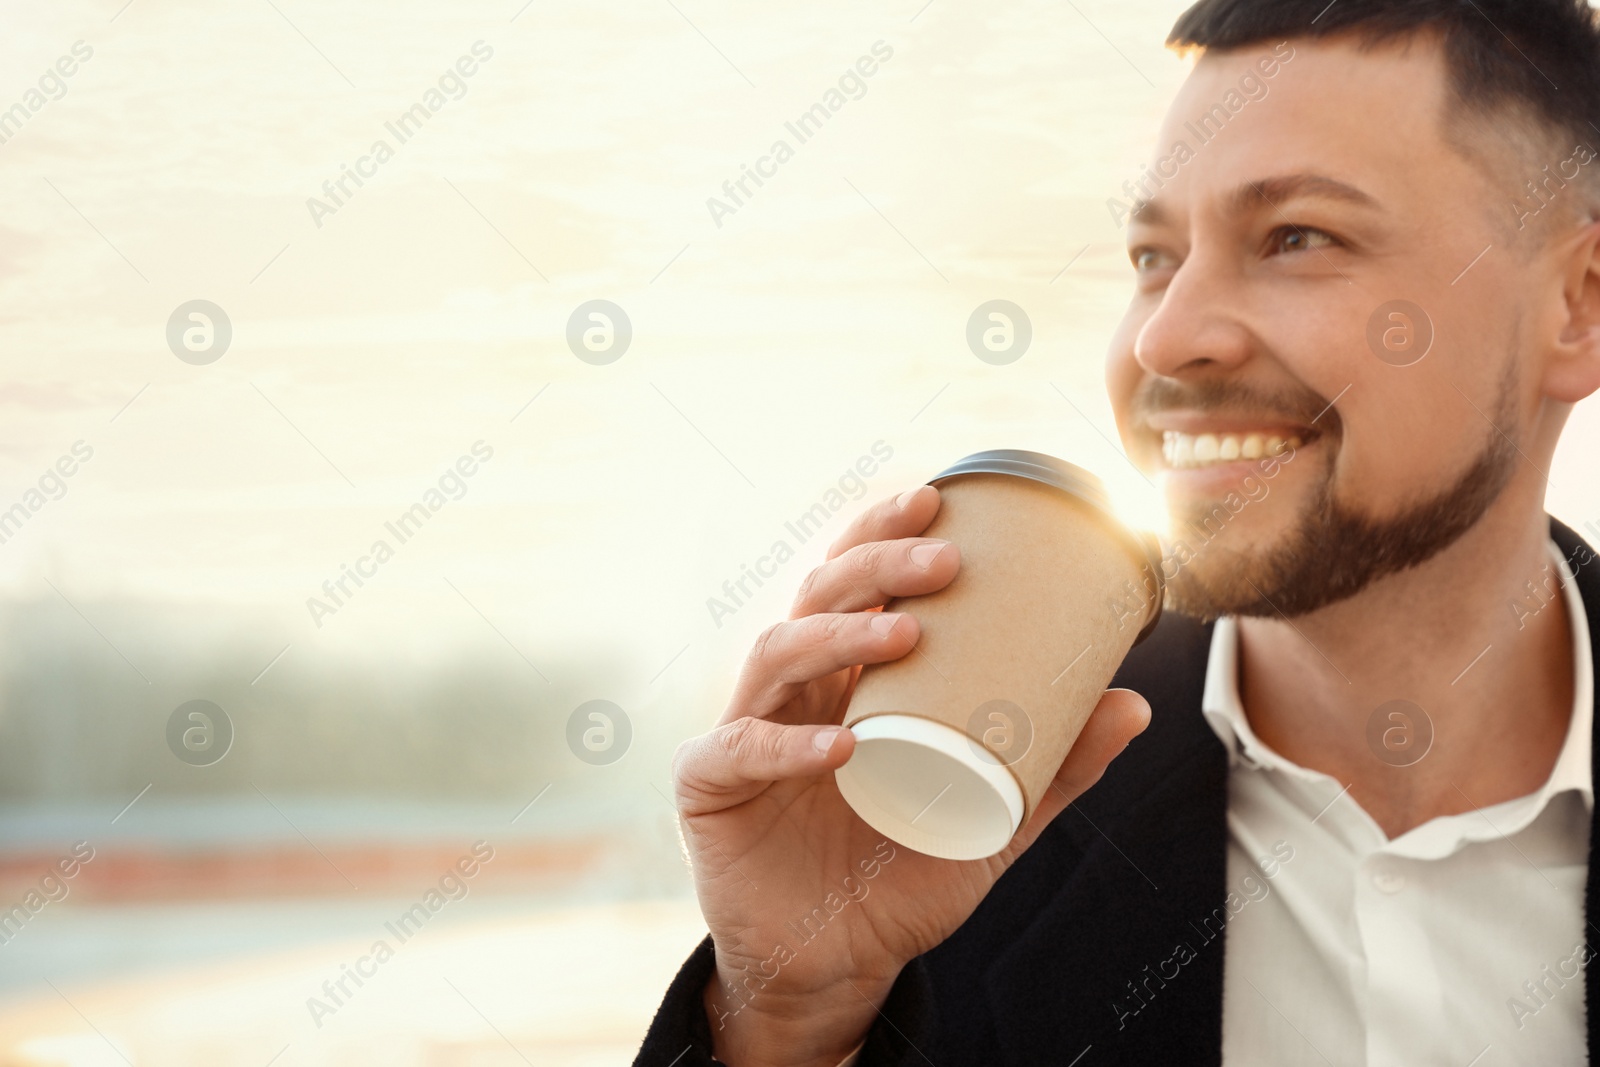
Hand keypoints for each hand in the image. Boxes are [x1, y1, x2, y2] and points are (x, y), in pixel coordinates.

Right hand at [672, 484, 1151, 1066]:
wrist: (833, 966)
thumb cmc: (901, 878)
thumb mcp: (992, 824)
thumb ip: (1052, 770)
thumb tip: (1135, 704)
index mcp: (847, 679)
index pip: (853, 583)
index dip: (883, 534)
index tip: (938, 503)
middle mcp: (793, 689)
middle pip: (817, 597)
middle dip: (875, 566)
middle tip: (943, 562)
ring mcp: (746, 730)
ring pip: (776, 654)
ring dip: (839, 636)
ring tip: (903, 635)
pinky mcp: (710, 787)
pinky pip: (739, 748)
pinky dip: (785, 741)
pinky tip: (840, 745)